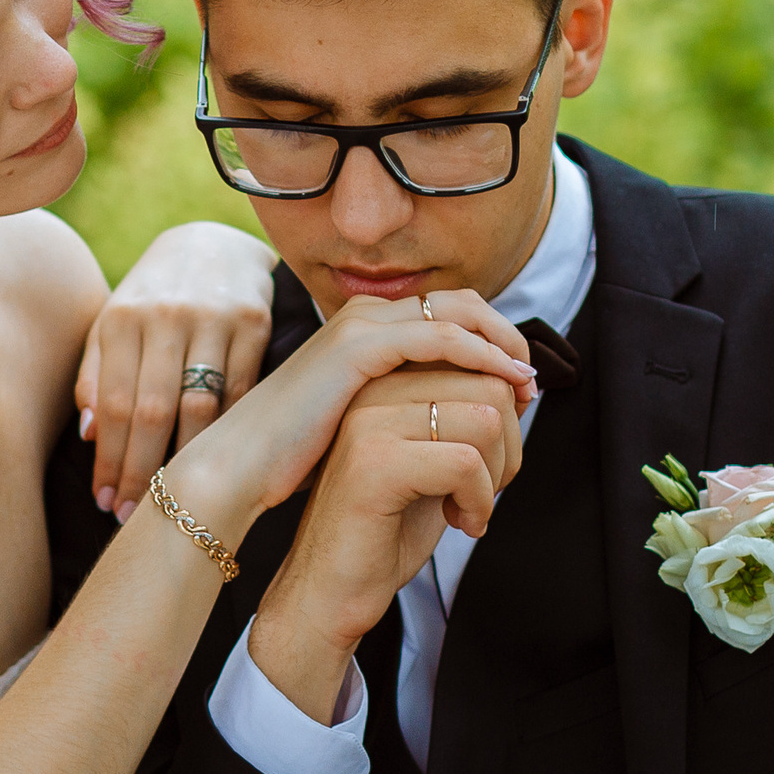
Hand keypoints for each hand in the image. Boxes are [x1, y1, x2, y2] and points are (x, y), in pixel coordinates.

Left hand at [78, 222, 275, 517]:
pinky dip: (226, 435)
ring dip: (184, 463)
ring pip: (199, 408)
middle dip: (139, 471)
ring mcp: (213, 318)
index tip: (103, 500)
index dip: (106, 459)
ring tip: (171, 501)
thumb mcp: (114, 322)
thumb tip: (87, 436)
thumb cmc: (154, 297)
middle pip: (151, 412)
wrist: (214, 244)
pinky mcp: (255, 323)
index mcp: (123, 317)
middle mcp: (165, 315)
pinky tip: (214, 465)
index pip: (111, 403)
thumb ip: (95, 373)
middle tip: (132, 515)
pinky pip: (240, 393)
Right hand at [154, 289, 535, 562]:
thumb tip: (458, 426)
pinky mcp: (358, 349)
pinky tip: (501, 390)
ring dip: (500, 350)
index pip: (448, 313)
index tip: (520, 383)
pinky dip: (480, 359)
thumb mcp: (363, 426)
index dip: (492, 341)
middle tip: (531, 383)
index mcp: (365, 329)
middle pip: (464, 303)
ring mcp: (361, 326)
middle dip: (506, 338)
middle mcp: (365, 316)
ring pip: (459, 316)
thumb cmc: (298, 461)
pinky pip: (441, 339)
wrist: (242, 470)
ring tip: (524, 390)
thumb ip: (403, 411)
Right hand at [245, 360, 524, 719]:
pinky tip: (460, 523)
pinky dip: (481, 502)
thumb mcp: (436, 460)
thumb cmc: (384, 529)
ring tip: (469, 507)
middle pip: (489, 387)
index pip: (479, 365)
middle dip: (509, 447)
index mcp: (387, 382)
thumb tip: (524, 385)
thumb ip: (469, 417)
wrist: (327, 589)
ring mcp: (370, 424)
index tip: (488, 465)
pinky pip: (466, 463)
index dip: (506, 418)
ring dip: (497, 475)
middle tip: (483, 491)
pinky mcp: (373, 464)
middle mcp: (373, 391)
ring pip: (484, 419)